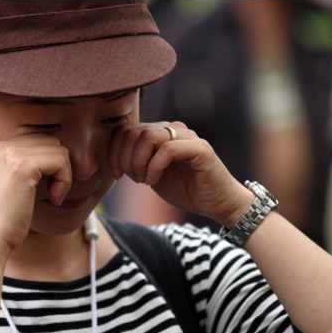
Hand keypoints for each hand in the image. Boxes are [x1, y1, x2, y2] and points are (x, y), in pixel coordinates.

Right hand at [0, 133, 71, 252]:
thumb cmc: (9, 217)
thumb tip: (60, 149)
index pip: (41, 140)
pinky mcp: (23, 166)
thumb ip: (32, 163)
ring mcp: (11, 154)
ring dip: (64, 175)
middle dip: (60, 168)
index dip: (52, 164)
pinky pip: (60, 161)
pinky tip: (55, 199)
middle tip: (54, 192)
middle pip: (51, 142)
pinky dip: (65, 181)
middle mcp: (2, 145)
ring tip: (54, 195)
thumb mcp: (18, 183)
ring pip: (59, 151)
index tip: (48, 187)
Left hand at [109, 122, 252, 226]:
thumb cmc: (186, 190)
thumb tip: (114, 157)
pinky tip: (153, 181)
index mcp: (161, 133)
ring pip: (148, 137)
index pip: (127, 129)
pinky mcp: (200, 149)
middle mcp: (173, 129)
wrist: (217, 203)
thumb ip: (136, 162)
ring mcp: (188, 137)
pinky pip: (167, 149)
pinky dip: (154, 167)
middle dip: (125, 158)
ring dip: (138, 162)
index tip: (118, 174)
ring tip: (144, 180)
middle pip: (134, 132)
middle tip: (133, 178)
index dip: (115, 151)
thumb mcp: (151, 176)